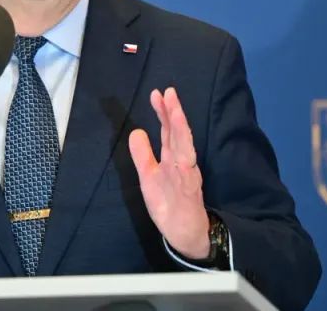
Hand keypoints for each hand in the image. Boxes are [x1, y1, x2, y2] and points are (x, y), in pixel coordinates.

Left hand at [128, 87, 209, 258]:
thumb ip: (143, 155)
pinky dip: (184, 148)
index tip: (157, 94)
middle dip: (173, 112)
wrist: (184, 234)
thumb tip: (137, 132)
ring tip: (174, 107)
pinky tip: (180, 135)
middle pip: (178, 132)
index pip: (168, 131)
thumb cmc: (168, 205)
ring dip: (180, 125)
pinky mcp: (189, 185)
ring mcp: (186, 172)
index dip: (164, 112)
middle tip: (168, 91)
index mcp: (172, 159)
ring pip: (185, 144)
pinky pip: (188, 164)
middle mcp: (181, 162)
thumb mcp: (148, 177)